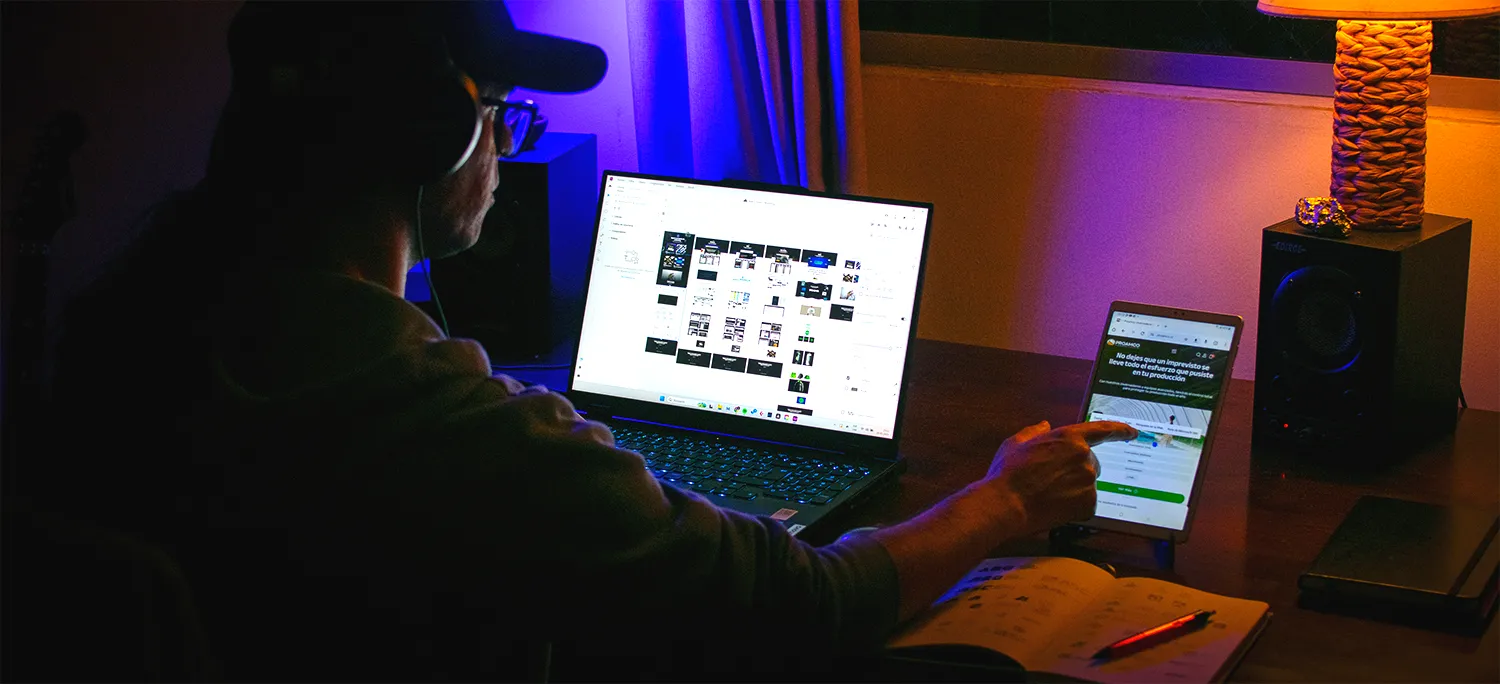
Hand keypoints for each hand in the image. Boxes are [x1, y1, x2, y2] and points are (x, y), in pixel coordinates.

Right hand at [984, 420, 1137, 532]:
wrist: (1008, 503)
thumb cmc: (1009, 473)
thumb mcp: (1016, 443)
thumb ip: (1034, 432)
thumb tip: (1044, 426)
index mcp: (1069, 438)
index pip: (1103, 430)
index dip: (1120, 430)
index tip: (1132, 432)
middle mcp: (1084, 457)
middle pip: (1092, 463)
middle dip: (1078, 469)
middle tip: (1054, 479)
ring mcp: (1088, 481)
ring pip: (1088, 484)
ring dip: (1076, 488)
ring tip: (1050, 493)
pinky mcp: (1089, 503)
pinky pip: (1087, 503)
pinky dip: (1075, 505)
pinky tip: (1055, 505)